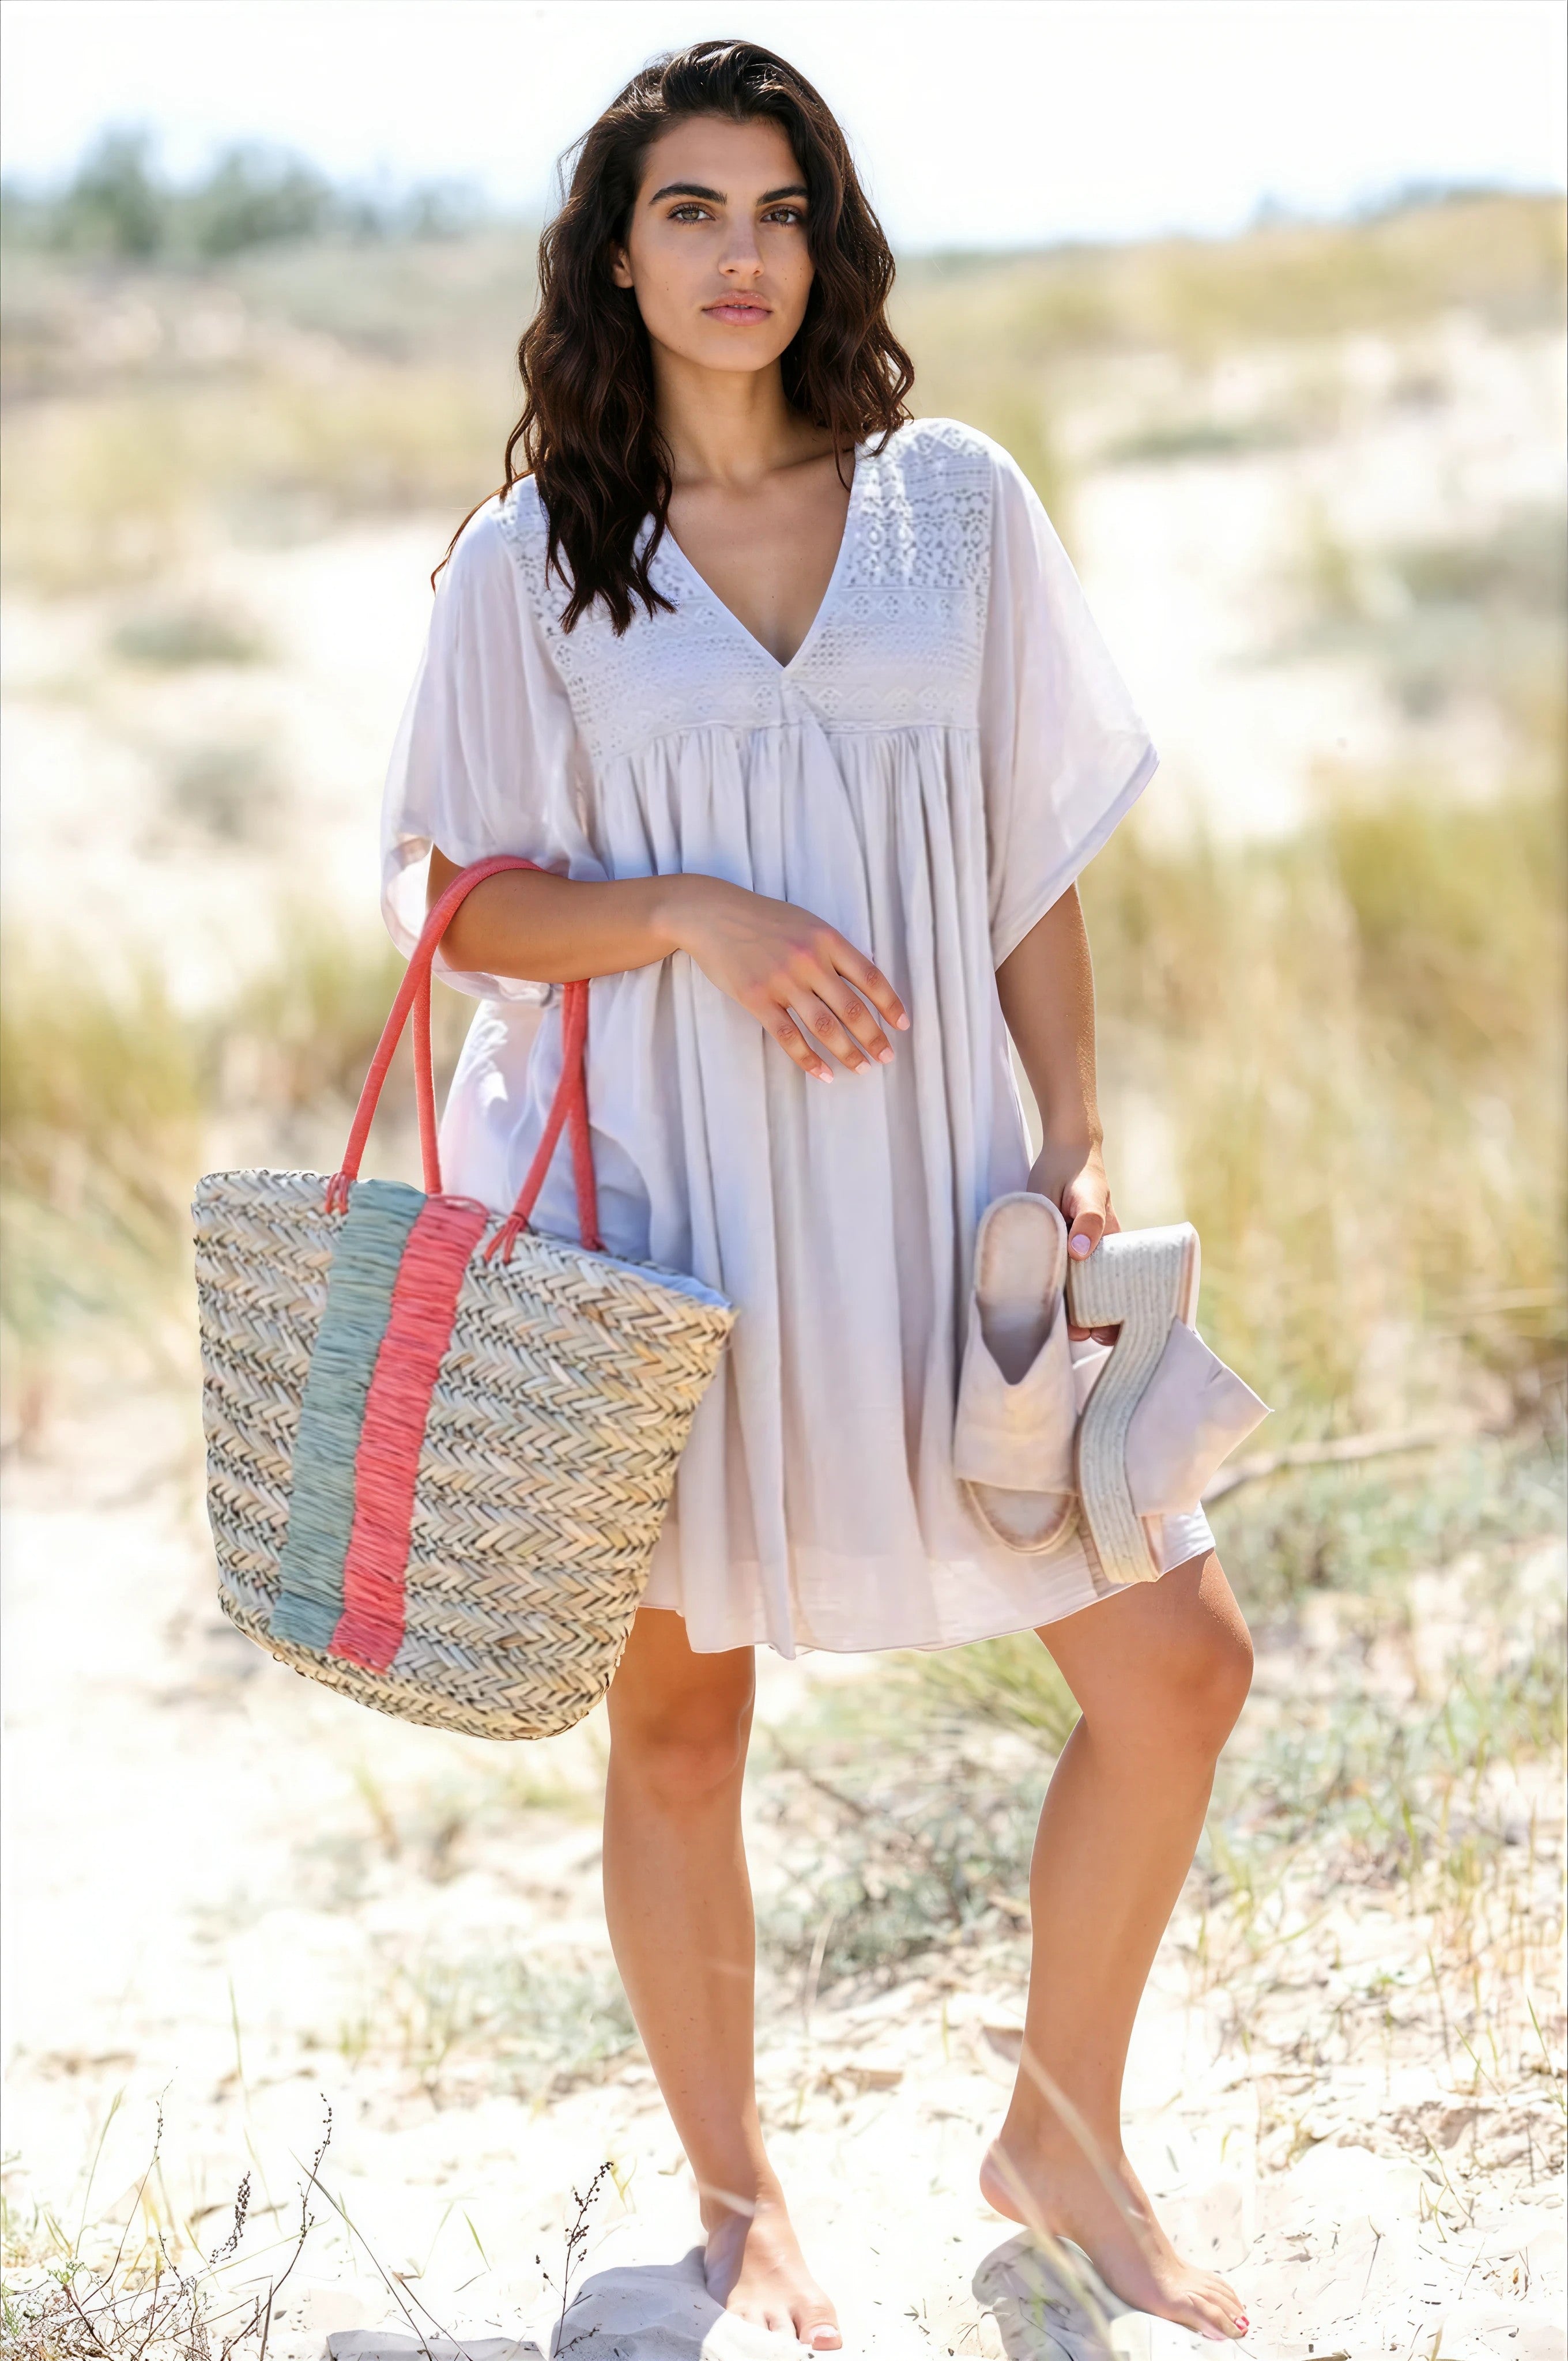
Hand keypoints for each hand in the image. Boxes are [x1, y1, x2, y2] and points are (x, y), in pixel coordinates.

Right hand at [667, 876, 908, 1080]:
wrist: (712, 914)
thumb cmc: (763, 919)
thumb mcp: (806, 923)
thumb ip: (833, 950)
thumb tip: (864, 982)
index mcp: (827, 939)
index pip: (869, 977)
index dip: (890, 1004)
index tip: (902, 1025)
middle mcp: (809, 960)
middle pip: (851, 1007)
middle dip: (873, 1037)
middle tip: (886, 1056)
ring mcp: (782, 981)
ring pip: (824, 1026)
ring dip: (847, 1052)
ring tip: (861, 1068)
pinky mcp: (757, 998)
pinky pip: (788, 1037)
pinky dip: (809, 1059)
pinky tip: (823, 1073)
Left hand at [1026, 1138, 1119, 1339]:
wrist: (1066, 1151)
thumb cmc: (1080, 1174)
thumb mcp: (1086, 1196)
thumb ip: (1087, 1222)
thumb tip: (1081, 1253)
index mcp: (1111, 1249)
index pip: (1116, 1293)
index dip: (1112, 1318)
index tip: (1098, 1335)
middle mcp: (1097, 1256)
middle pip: (1097, 1299)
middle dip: (1089, 1323)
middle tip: (1072, 1335)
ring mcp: (1078, 1252)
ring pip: (1076, 1290)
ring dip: (1067, 1310)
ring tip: (1051, 1327)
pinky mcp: (1059, 1246)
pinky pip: (1058, 1274)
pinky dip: (1052, 1290)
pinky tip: (1038, 1301)